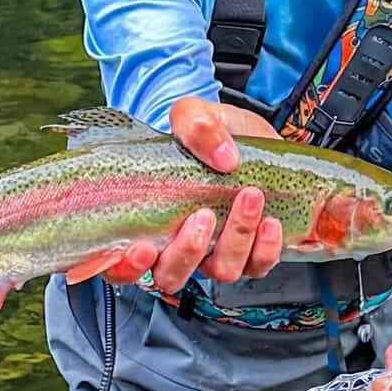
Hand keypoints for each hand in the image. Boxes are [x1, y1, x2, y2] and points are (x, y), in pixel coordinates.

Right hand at [101, 97, 284, 291]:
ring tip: (249, 197)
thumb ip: (196, 124)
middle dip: (187, 252)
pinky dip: (265, 248)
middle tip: (204, 215)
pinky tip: (270, 221)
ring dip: (235, 239)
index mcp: (149, 220)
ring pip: (220, 271)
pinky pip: (257, 267)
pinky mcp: (253, 253)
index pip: (121, 265)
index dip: (125, 268)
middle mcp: (179, 245)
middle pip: (170, 276)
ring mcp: (217, 253)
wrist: (255, 139)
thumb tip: (223, 158)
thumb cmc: (215, 134)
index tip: (142, 247)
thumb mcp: (197, 115)